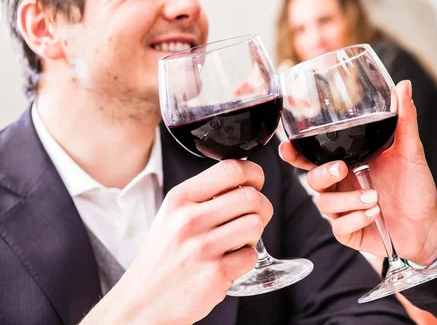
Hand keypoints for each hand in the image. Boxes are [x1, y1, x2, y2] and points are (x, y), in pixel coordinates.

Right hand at [83, 160, 272, 324]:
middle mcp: (189, 220)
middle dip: (262, 207)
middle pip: (251, 197)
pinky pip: (252, 256)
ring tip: (237, 242)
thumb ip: (204, 196)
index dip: (254, 173)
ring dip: (254, 235)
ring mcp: (202, 247)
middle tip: (254, 217)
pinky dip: (246, 260)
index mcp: (180, 199)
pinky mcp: (215, 274)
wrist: (142, 301)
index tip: (257, 182)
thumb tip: (245, 181)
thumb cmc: (163, 256)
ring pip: (256, 225)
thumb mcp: (172, 215)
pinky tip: (228, 262)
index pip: (231, 169)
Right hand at [279, 80, 436, 264]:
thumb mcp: (410, 150)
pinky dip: (356, 219)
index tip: (287, 146)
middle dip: (322, 174)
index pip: (313, 156)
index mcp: (348, 163)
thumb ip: (404, 120)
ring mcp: (343, 210)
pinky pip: (339, 227)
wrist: (429, 223)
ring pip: (325, 204)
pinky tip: (374, 214)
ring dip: (348, 200)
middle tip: (342, 169)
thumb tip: (404, 85)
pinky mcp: (350, 231)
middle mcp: (341, 186)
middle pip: (312, 179)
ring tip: (374, 197)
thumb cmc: (416, 185)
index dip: (295, 153)